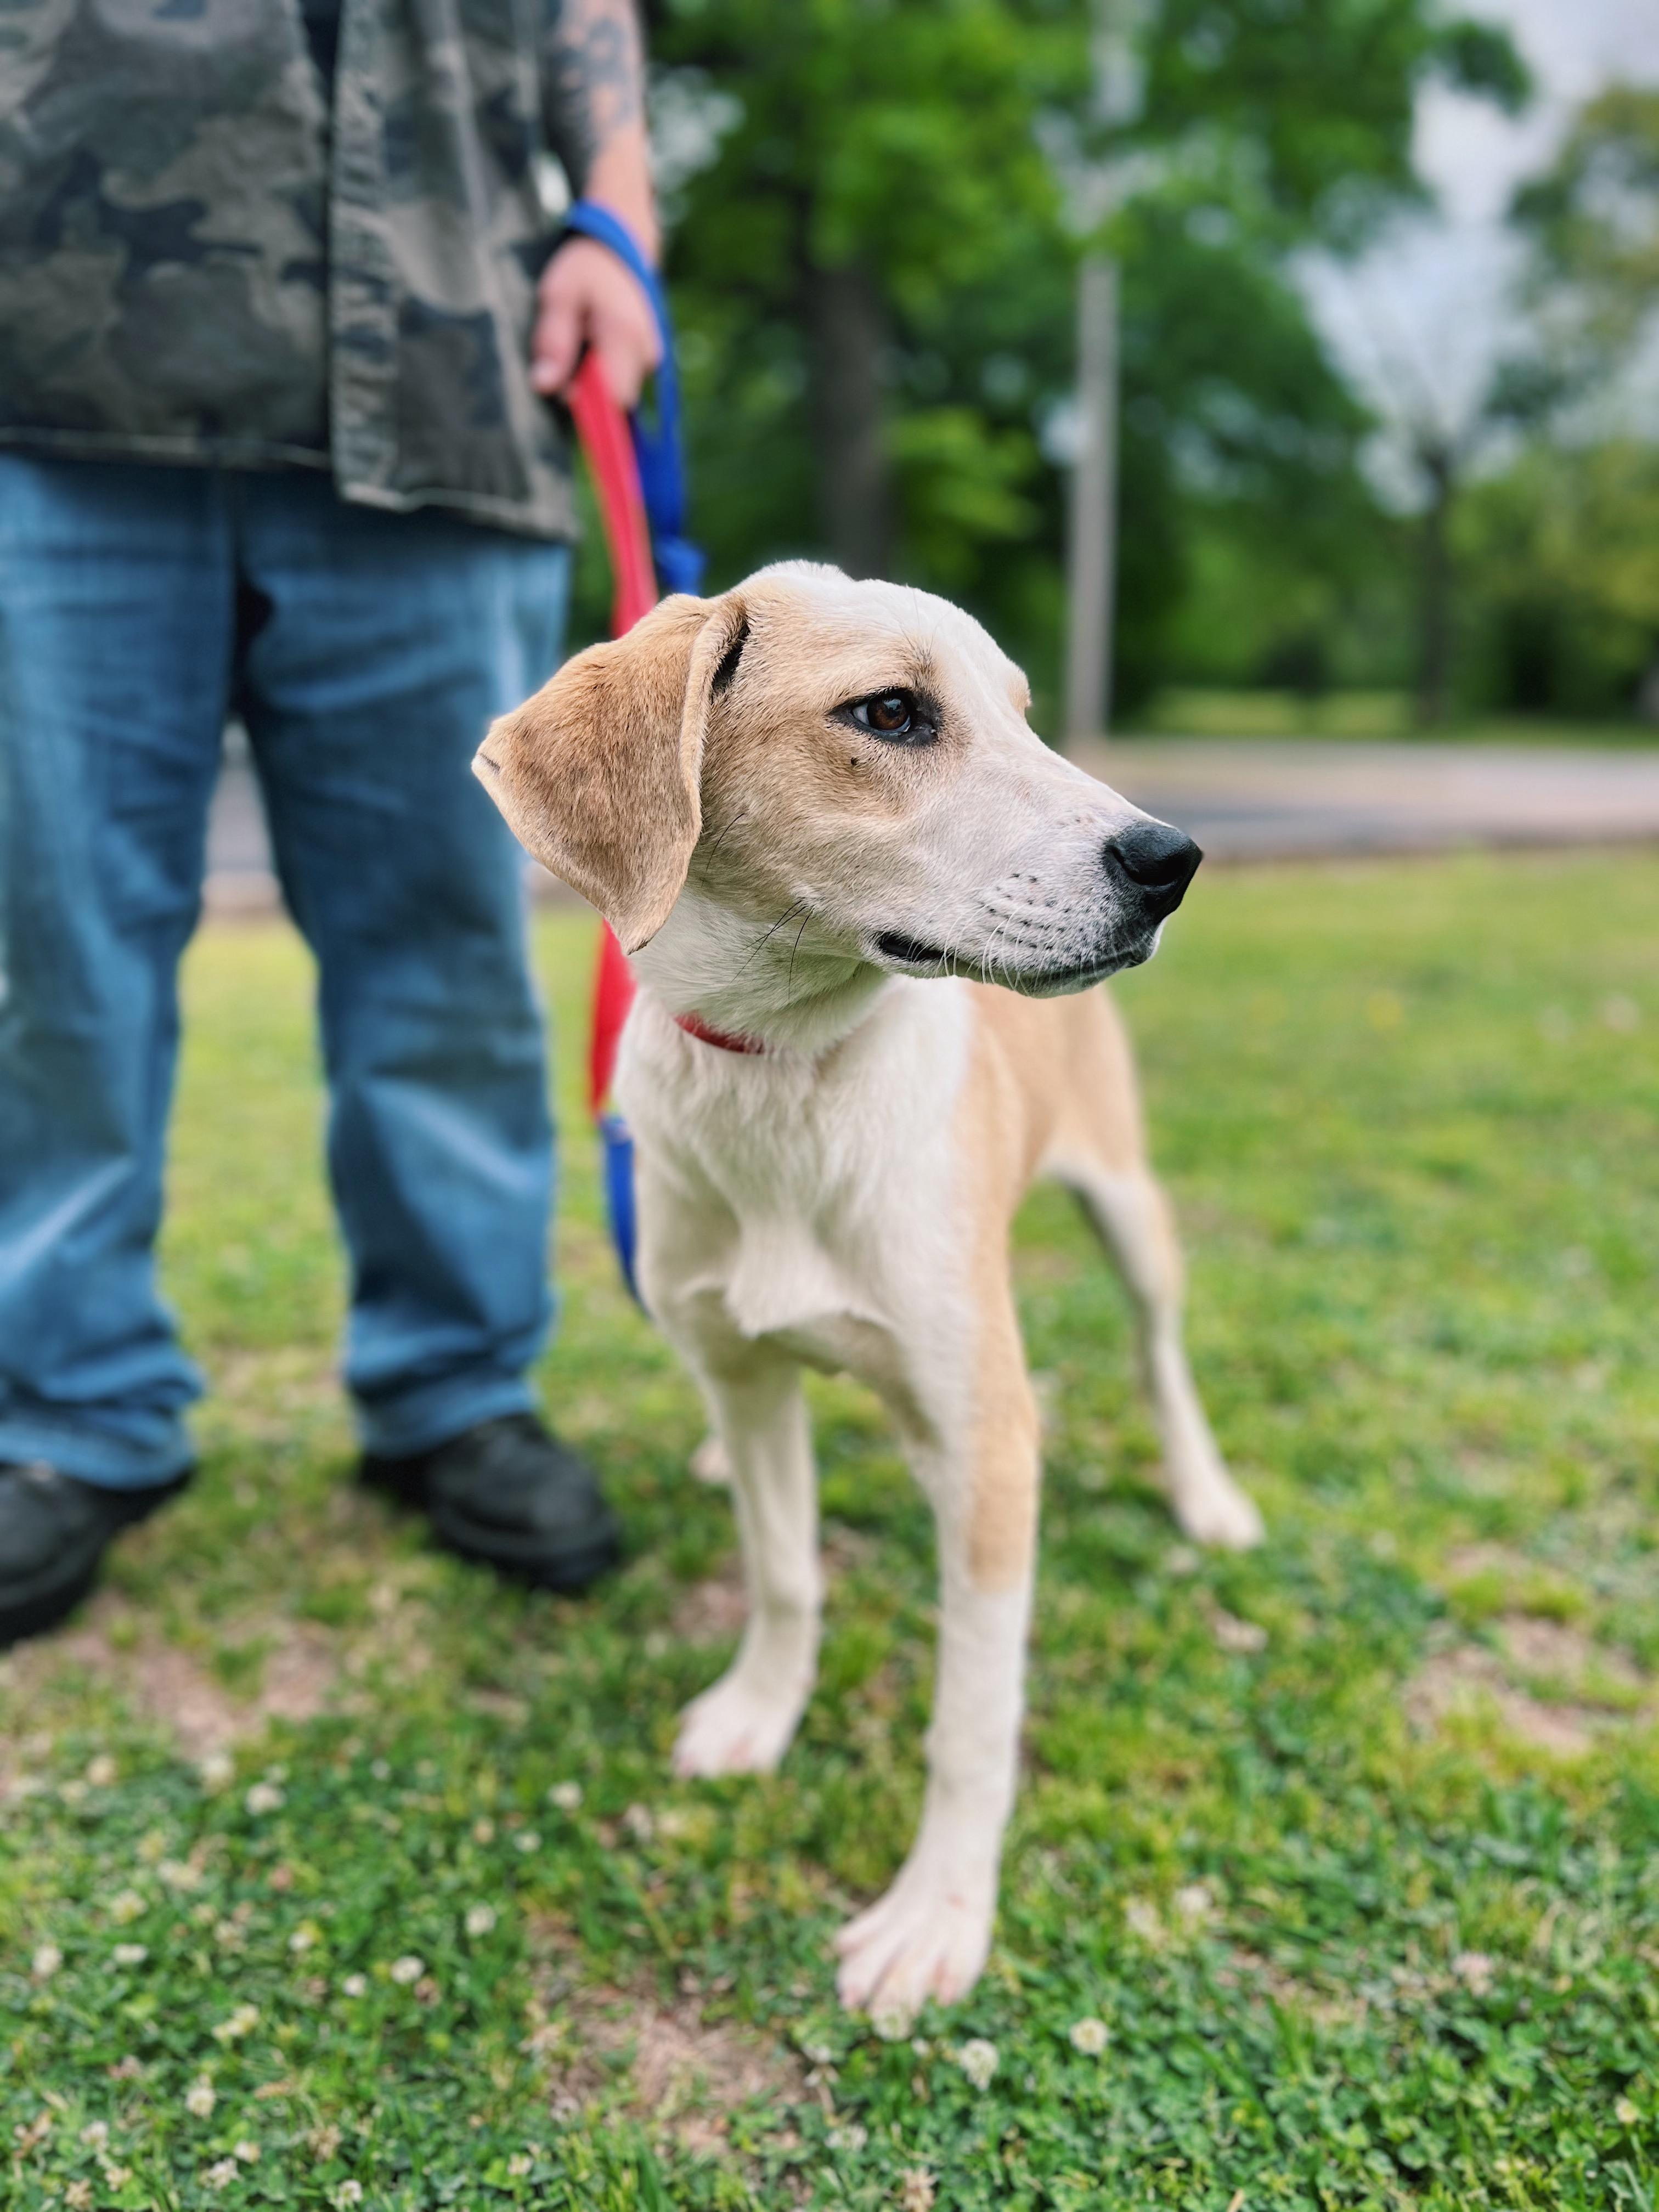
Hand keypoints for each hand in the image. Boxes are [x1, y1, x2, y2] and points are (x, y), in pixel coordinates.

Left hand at [531, 235, 661, 410]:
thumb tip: (544, 385)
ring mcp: (651, 354)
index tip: (565, 387)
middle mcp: (645, 351)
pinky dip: (605, 369)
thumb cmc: (585, 267)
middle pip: (615, 399)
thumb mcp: (558, 295)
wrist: (620, 246)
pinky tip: (595, 343)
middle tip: (569, 353)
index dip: (587, 404)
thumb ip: (553, 341)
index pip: (613, 399)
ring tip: (583, 339)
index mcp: (624, 335)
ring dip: (595, 378)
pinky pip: (624, 378)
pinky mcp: (648, 356)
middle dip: (588, 390)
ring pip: (619, 390)